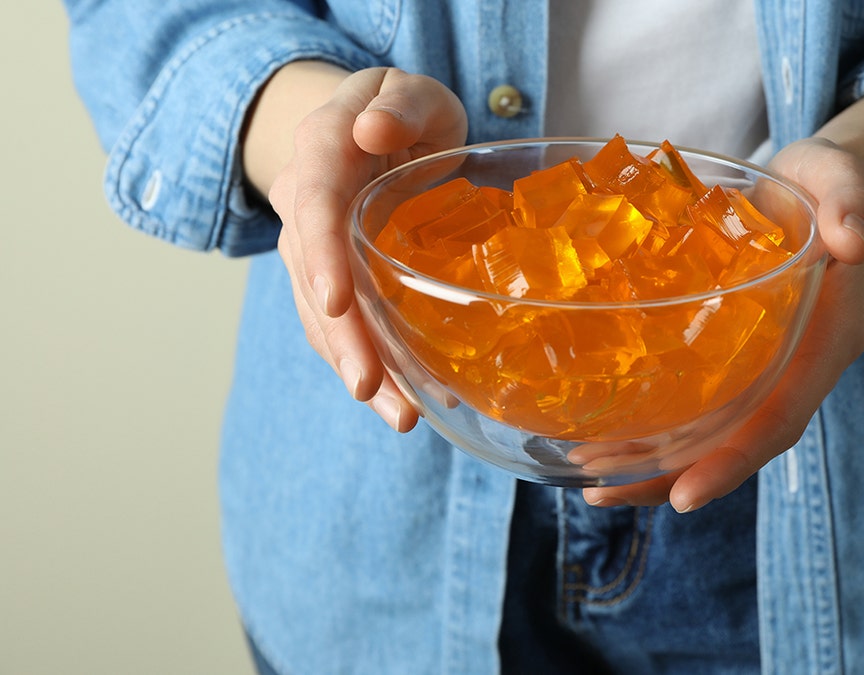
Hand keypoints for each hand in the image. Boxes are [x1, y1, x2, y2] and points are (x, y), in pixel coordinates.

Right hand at [247, 63, 467, 429]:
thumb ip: (399, 103)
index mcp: (323, 155)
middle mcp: (306, 207)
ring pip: (323, 315)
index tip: (338, 300)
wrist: (370, 124)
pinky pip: (340, 326)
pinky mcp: (332, 278)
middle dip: (341, 337)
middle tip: (372, 387)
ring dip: (355, 366)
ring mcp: (312, 248)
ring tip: (399, 415)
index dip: (322, 255)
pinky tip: (400, 403)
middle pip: (313, 279)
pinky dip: (368, 365)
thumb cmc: (398, 110)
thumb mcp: (409, 91)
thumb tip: (374, 129)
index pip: (314, 206)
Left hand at [581, 82, 863, 511]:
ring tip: (586, 477)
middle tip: (603, 493)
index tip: (685, 495)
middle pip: (735, 444)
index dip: (735, 459)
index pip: (782, 417)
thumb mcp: (844, 180)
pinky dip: (651, 425)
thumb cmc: (831, 184)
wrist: (820, 188)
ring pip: (709, 435)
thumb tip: (850, 241)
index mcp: (826, 344)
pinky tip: (600, 431)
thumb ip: (853, 203)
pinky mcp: (735, 356)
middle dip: (671, 477)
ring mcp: (763, 368)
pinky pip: (696, 403)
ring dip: (649, 462)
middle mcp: (794, 370)